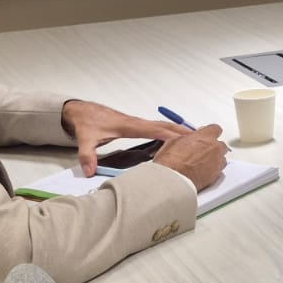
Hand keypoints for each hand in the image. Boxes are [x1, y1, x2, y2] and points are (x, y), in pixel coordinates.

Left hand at [61, 100, 188, 176]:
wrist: (81, 111)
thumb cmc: (87, 123)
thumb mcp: (84, 139)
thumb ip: (87, 155)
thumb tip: (89, 171)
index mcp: (129, 125)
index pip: (154, 130)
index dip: (170, 135)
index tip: (185, 140)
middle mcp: (136, 122)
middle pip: (165, 125)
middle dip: (182, 131)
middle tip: (200, 137)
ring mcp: (137, 123)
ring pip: (163, 125)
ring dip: (178, 130)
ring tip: (195, 138)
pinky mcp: (136, 126)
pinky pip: (158, 128)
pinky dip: (170, 131)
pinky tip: (176, 138)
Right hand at [152, 124, 228, 190]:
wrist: (175, 180)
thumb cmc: (172, 162)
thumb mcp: (173, 141)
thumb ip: (186, 138)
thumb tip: (186, 139)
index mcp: (205, 136)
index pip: (215, 129)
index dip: (209, 133)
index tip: (205, 136)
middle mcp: (215, 147)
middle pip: (220, 144)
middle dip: (212, 147)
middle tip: (201, 151)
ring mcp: (218, 161)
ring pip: (221, 157)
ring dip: (214, 159)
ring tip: (201, 163)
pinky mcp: (217, 175)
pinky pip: (219, 170)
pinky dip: (213, 170)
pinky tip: (202, 172)